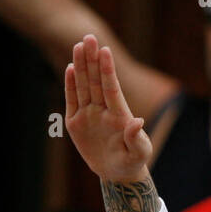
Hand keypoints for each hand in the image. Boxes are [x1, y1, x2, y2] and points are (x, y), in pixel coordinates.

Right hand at [64, 35, 150, 182]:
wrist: (118, 173)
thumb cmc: (132, 161)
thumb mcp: (139, 153)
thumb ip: (137, 138)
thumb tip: (138, 121)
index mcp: (119, 115)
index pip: (111, 88)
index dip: (108, 70)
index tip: (105, 51)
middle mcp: (103, 110)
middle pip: (96, 81)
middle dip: (93, 60)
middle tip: (89, 38)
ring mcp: (89, 114)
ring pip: (84, 86)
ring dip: (81, 66)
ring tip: (79, 46)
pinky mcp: (76, 122)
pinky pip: (72, 100)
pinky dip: (71, 85)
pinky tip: (71, 68)